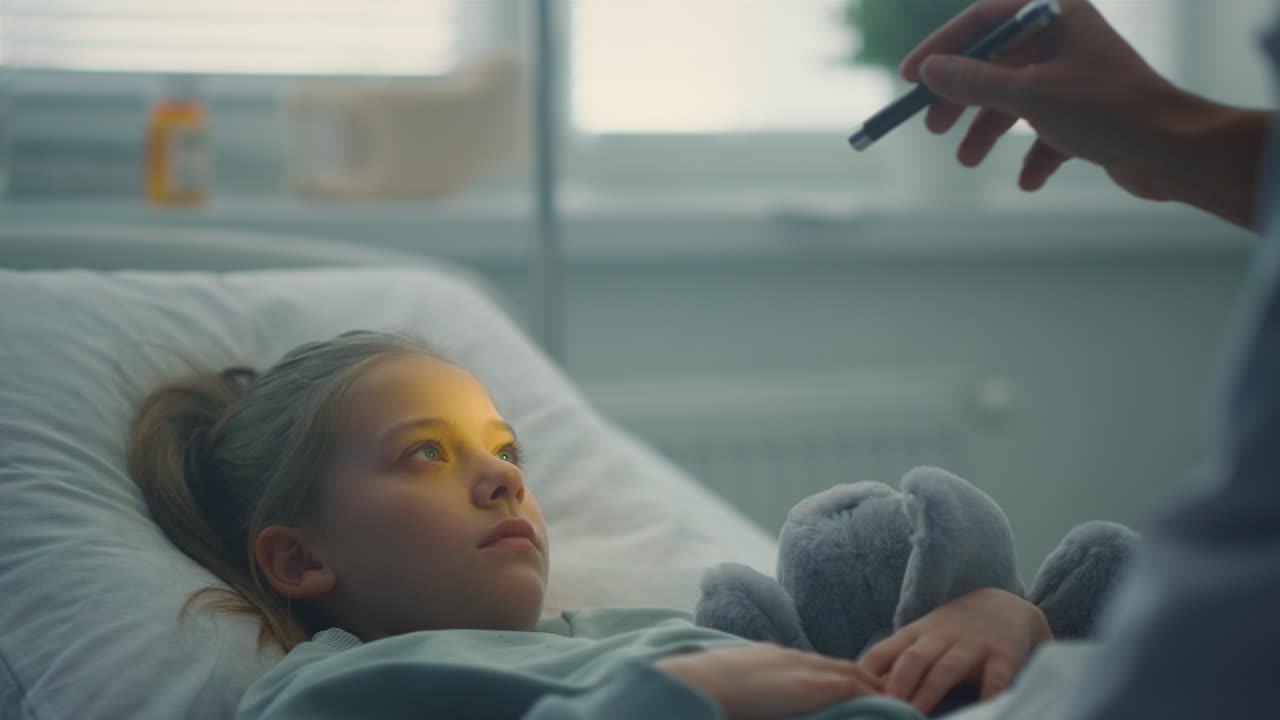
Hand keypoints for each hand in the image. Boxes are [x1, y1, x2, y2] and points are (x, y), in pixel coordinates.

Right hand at [656, 643, 883, 719]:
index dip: (838, 675)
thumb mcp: (735, 682)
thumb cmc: (709, 686)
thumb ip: (752, 686)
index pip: (817, 664)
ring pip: (850, 674)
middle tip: (885, 692)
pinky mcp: (811, 685)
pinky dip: (870, 695)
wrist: (705, 681)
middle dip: (864, 678)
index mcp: (774, 656)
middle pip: (840, 666)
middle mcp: (793, 657)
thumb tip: (751, 698)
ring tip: (894, 699)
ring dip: (872, 686)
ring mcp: (803, 669)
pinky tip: (887, 705)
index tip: (855, 685)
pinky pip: (852, 688)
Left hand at [860, 588, 1051, 715]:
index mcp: (915, 635)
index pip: (885, 651)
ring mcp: (972, 646)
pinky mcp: (1003, 656)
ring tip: (916, 713)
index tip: (856, 691)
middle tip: (885, 705)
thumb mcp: (920, 639)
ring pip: (948, 668)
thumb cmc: (951, 632)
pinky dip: (990, 693)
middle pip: (914, 658)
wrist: (1002, 604)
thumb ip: (894, 663)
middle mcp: (941, 639)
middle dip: (898, 682)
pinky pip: (996, 676)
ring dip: (930, 691)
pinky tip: (984, 709)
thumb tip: (862, 691)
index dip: (868, 670)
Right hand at [900, 0, 1266, 227]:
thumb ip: (973, 81)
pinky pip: (1047, 127)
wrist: (1174, 150)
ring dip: (989, 131)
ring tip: (969, 160)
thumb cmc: (1107, 111)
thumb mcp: (1027, 95)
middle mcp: (1067, 37)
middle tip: (933, 127)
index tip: (911, 79)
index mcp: (1056, 13)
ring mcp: (1079, 74)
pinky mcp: (1091, 111)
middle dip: (963, 98)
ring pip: (1017, 97)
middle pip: (996, 61)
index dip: (942, 49)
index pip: (984, 20)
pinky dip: (1034, 155)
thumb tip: (930, 71)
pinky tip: (1030, 181)